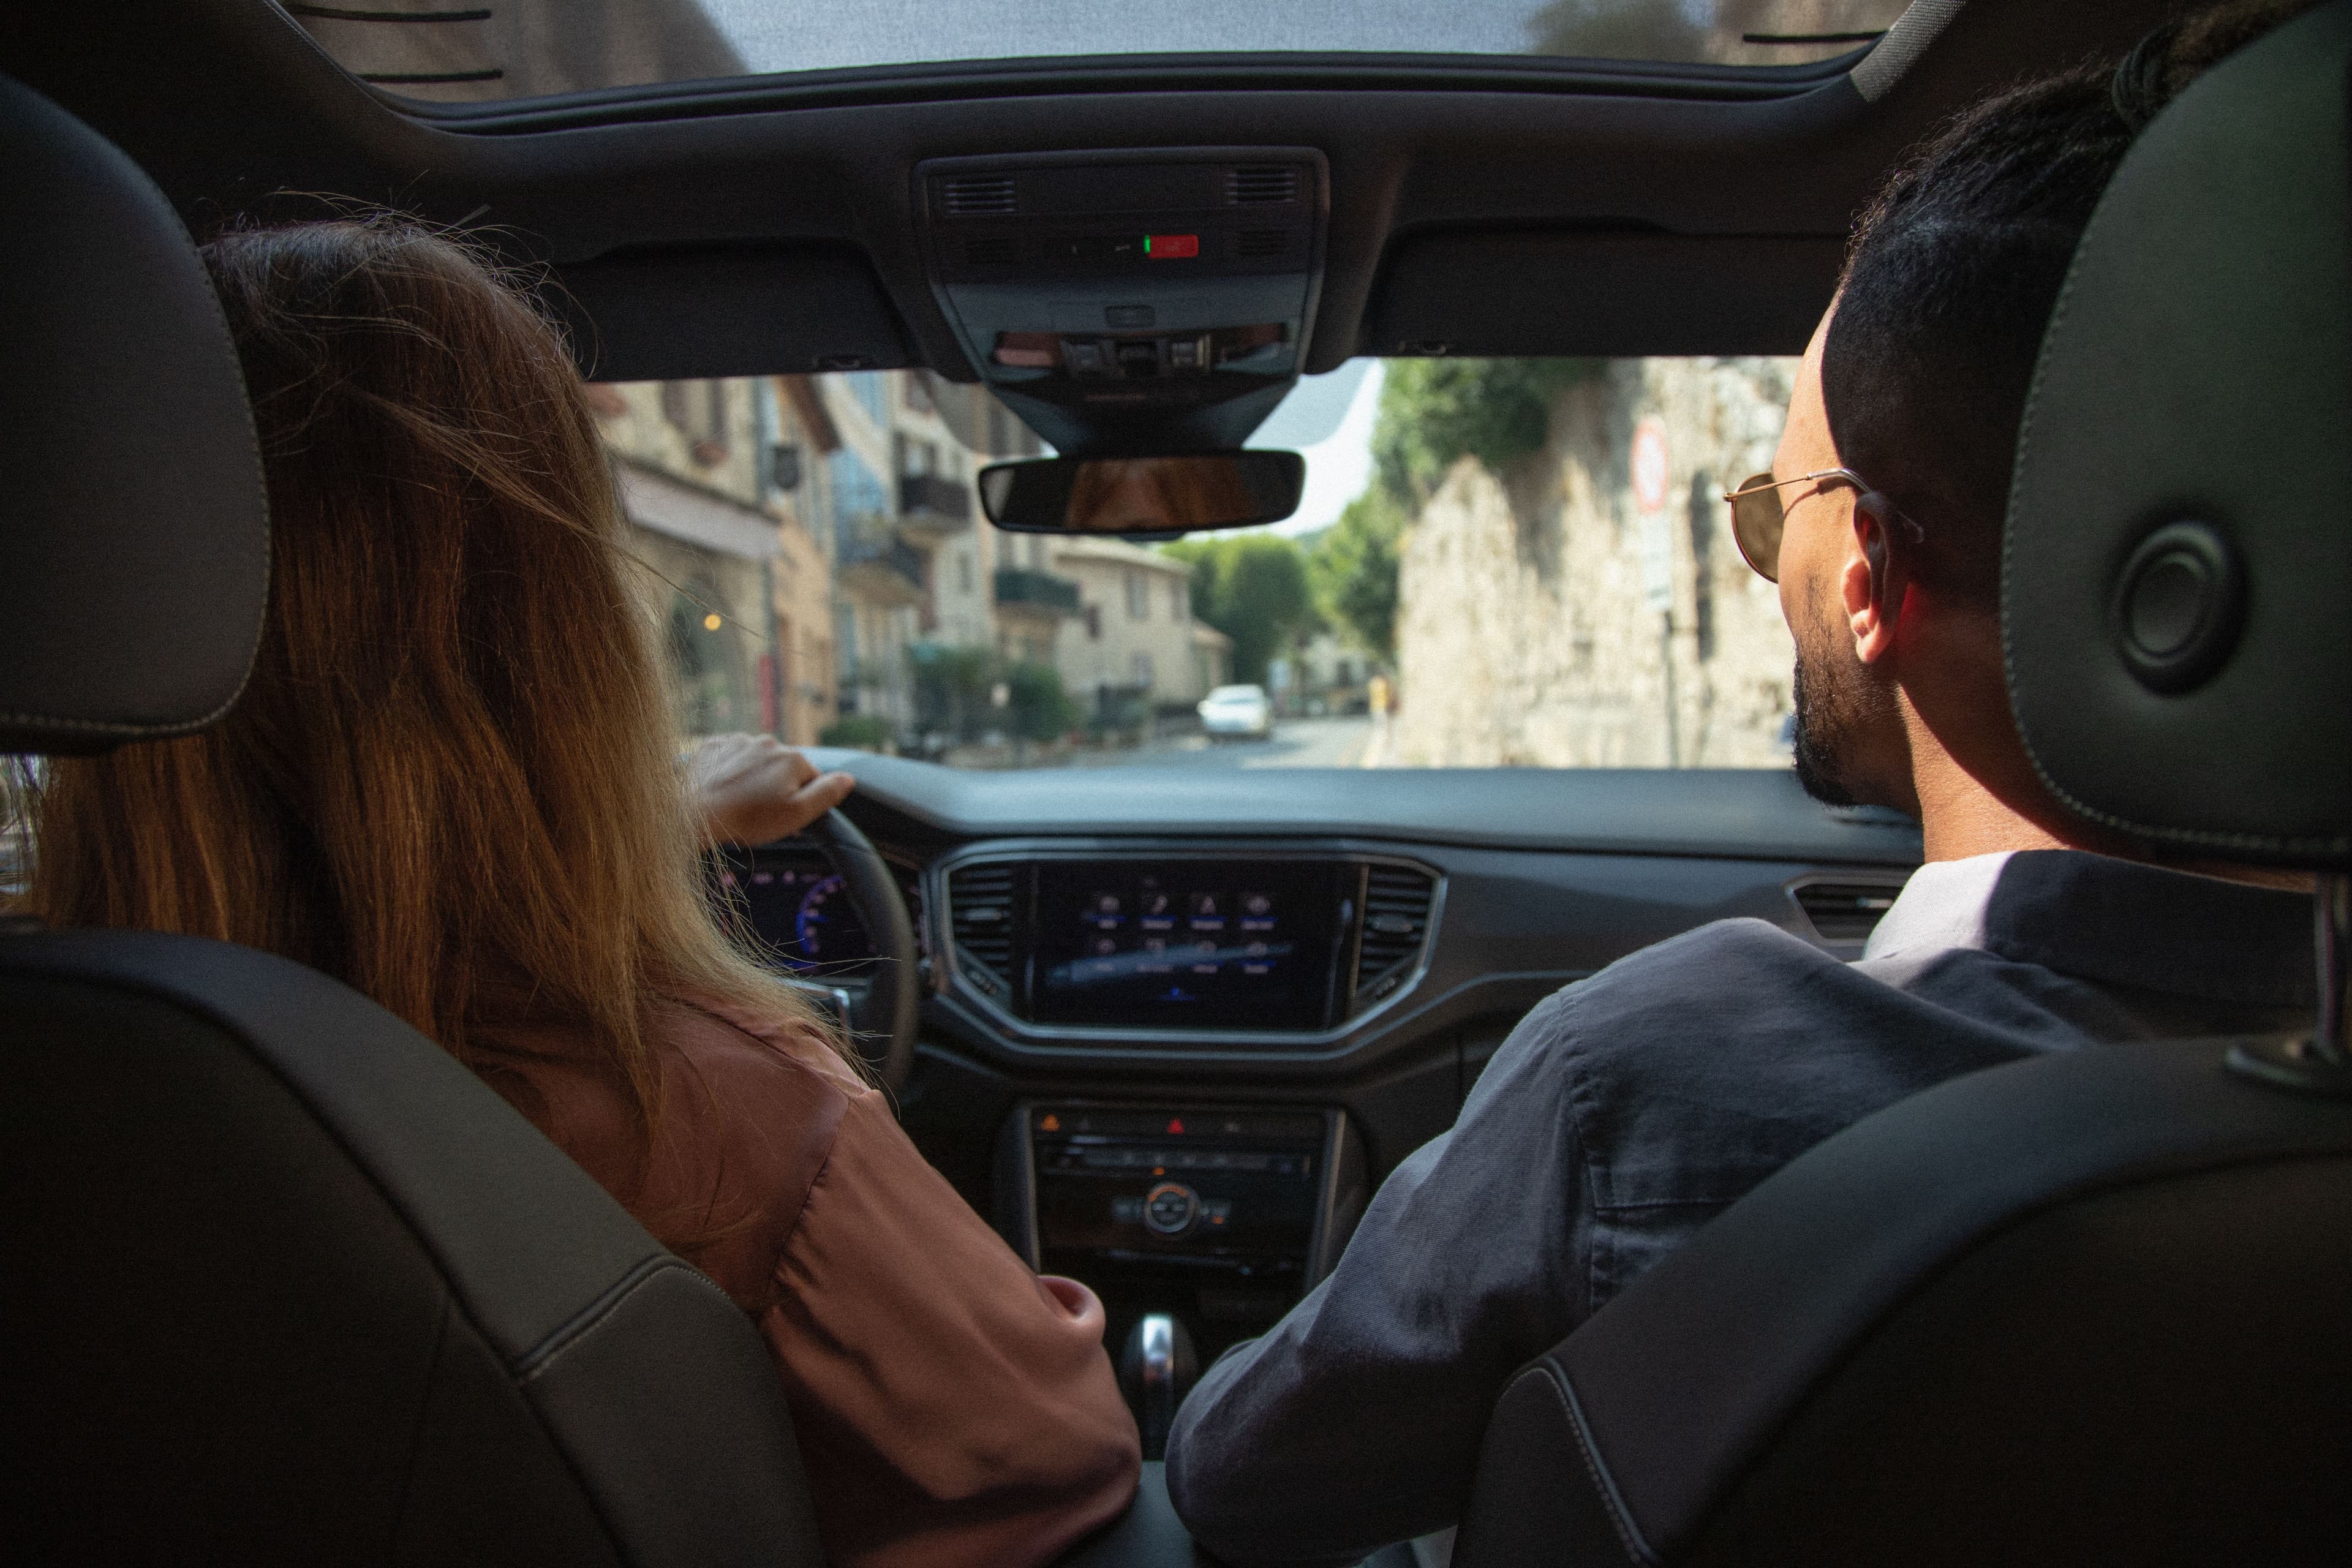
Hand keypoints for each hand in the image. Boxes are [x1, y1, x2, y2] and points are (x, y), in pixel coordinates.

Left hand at [687, 733, 854, 847]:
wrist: (693, 814)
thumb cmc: (747, 819)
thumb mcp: (797, 814)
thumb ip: (827, 793)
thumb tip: (848, 778)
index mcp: (792, 758)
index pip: (810, 779)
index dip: (800, 800)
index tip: (783, 816)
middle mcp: (768, 742)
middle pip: (782, 768)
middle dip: (776, 787)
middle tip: (759, 813)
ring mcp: (737, 741)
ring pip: (755, 762)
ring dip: (752, 778)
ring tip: (737, 803)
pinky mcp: (713, 746)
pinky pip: (729, 758)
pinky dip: (728, 772)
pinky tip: (722, 791)